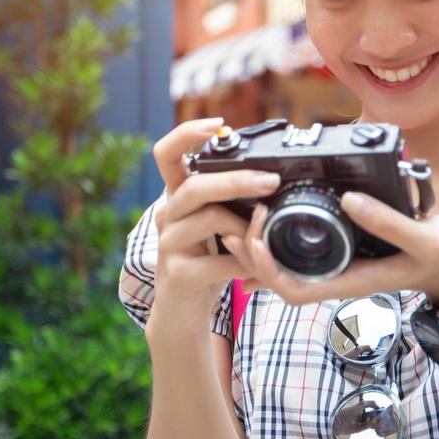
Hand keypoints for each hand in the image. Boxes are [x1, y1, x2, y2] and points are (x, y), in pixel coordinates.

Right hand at [149, 118, 276, 312]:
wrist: (181, 312)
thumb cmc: (205, 262)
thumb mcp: (215, 226)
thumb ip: (229, 201)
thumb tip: (272, 175)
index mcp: (177, 197)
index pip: (166, 153)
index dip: (187, 134)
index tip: (219, 125)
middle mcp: (168, 215)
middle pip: (194, 186)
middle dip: (236, 180)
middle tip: (271, 181)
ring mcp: (168, 245)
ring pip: (209, 220)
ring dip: (245, 227)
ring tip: (267, 236)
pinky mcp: (178, 274)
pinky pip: (218, 262)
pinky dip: (245, 263)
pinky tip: (260, 269)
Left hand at [242, 191, 438, 317]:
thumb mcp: (425, 238)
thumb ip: (389, 222)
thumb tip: (351, 200)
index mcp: (351, 279)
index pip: (294, 290)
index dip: (266, 269)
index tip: (255, 238)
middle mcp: (338, 276)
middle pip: (279, 278)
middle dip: (252, 254)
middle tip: (239, 219)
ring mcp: (338, 265)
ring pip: (286, 265)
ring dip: (260, 245)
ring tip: (243, 216)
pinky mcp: (342, 252)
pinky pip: (301, 251)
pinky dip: (279, 237)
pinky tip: (269, 215)